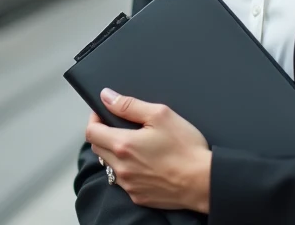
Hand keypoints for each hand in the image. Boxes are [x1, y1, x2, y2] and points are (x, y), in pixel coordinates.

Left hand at [85, 88, 211, 212]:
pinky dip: (127, 170)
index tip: (104, 114)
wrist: (203, 182)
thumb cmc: (186, 148)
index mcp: (123, 145)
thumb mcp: (160, 115)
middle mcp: (121, 168)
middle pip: (97, 148)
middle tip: (121, 127)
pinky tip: (145, 163)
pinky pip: (123, 181)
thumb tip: (106, 97)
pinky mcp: (138, 196)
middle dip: (104, 134)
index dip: (95, 119)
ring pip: (109, 165)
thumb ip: (129, 105)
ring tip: (136, 146)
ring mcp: (128, 185)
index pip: (91, 131)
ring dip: (115, 153)